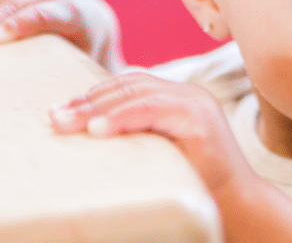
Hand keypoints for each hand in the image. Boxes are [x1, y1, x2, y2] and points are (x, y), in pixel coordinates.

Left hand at [49, 72, 252, 193]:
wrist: (237, 207)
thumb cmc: (195, 185)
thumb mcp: (157, 152)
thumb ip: (135, 135)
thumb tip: (87, 133)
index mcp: (177, 97)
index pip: (128, 85)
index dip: (93, 95)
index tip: (61, 111)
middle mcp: (187, 93)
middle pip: (128, 86)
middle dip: (87, 100)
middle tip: (55, 117)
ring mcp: (195, 102)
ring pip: (137, 94)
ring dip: (97, 108)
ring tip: (68, 123)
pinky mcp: (199, 119)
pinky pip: (152, 109)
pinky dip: (121, 117)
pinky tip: (97, 129)